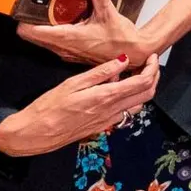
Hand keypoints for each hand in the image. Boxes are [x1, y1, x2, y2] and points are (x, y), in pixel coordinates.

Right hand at [0, 55, 159, 156]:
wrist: (35, 134)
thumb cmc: (49, 107)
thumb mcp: (73, 83)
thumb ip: (100, 72)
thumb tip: (123, 60)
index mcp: (106, 97)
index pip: (142, 83)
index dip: (153, 68)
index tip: (152, 57)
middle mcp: (112, 112)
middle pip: (147, 95)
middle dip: (154, 77)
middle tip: (150, 63)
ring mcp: (109, 121)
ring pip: (138, 104)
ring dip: (143, 88)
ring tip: (134, 73)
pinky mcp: (103, 126)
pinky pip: (125, 111)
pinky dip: (129, 98)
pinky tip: (116, 88)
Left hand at [17, 0, 156, 65]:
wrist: (135, 54)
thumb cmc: (122, 40)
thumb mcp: (109, 12)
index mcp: (67, 38)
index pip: (31, 32)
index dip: (22, 19)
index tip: (22, 8)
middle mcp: (64, 48)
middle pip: (33, 36)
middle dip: (32, 21)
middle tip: (36, 6)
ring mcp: (68, 53)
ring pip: (44, 40)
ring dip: (43, 27)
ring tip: (51, 12)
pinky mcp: (74, 53)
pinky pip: (55, 43)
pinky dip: (55, 33)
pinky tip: (67, 22)